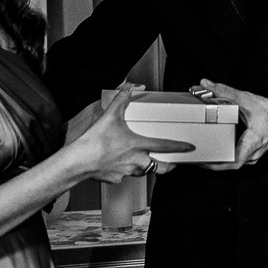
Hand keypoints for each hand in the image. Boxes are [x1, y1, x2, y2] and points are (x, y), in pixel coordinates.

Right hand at [71, 83, 193, 183]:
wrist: (78, 162)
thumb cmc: (94, 142)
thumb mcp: (110, 115)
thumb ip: (121, 99)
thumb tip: (129, 87)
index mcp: (138, 145)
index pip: (165, 146)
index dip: (180, 147)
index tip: (189, 148)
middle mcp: (136, 161)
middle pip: (161, 168)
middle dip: (169, 166)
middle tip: (173, 163)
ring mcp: (127, 172)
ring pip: (144, 172)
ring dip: (147, 168)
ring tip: (146, 162)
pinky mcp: (117, 179)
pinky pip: (125, 177)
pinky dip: (125, 171)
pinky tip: (120, 165)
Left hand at [195, 79, 267, 170]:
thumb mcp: (246, 99)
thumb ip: (225, 91)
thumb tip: (206, 84)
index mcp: (253, 141)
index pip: (235, 161)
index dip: (218, 165)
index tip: (204, 163)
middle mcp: (254, 152)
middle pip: (230, 164)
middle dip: (212, 162)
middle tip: (195, 156)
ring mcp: (253, 155)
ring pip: (233, 162)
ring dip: (218, 160)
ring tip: (201, 154)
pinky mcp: (251, 153)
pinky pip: (236, 159)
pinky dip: (225, 156)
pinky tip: (214, 150)